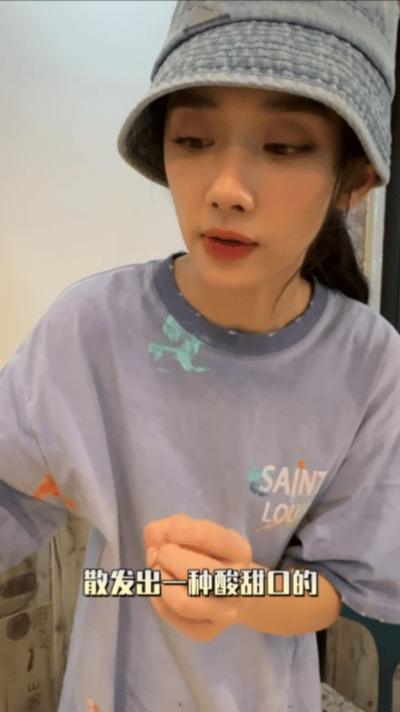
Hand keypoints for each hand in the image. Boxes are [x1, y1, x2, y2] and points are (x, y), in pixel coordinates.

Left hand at [143, 514, 252, 641]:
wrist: (230, 591)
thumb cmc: (209, 554)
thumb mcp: (197, 531)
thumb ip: (173, 526)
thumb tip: (154, 545)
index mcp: (240, 551)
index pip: (206, 535)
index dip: (178, 530)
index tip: (169, 532)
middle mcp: (239, 584)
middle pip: (193, 570)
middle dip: (166, 557)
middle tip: (161, 553)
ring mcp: (226, 612)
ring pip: (183, 602)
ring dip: (160, 581)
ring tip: (157, 570)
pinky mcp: (208, 631)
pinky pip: (172, 617)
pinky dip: (158, 599)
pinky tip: (161, 587)